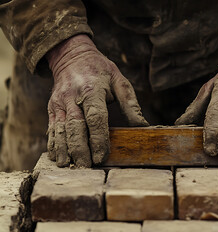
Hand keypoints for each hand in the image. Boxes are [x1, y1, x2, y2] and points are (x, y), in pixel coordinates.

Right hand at [46, 34, 148, 166]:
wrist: (72, 56)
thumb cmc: (100, 70)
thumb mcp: (119, 80)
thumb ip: (130, 104)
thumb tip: (143, 126)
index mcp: (92, 90)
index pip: (95, 118)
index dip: (98, 138)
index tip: (101, 156)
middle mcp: (72, 97)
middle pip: (76, 127)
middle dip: (80, 149)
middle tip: (87, 167)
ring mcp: (59, 103)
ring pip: (61, 129)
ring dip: (65, 149)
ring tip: (70, 166)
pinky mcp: (52, 107)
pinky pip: (52, 128)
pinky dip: (53, 143)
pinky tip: (57, 157)